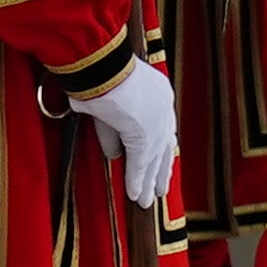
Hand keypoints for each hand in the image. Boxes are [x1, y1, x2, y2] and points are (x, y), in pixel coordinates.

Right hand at [75, 59, 179, 218]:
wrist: (102, 66)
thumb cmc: (100, 73)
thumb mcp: (106, 102)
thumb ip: (112, 132)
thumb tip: (115, 155)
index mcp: (158, 92)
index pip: (164, 125)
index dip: (162, 145)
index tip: (163, 159)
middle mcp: (163, 107)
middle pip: (166, 145)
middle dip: (162, 168)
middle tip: (162, 187)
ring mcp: (156, 122)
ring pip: (156, 158)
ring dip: (151, 181)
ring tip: (149, 200)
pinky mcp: (143, 135)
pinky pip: (140, 163)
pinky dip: (137, 181)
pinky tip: (136, 196)